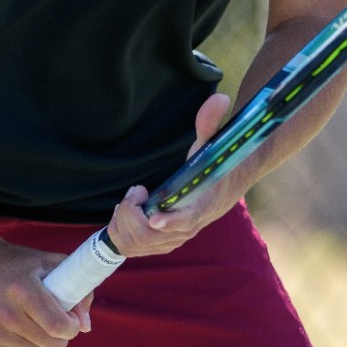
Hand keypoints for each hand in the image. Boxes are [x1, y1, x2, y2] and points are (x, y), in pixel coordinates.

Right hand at [0, 201, 91, 346]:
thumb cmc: (16, 264)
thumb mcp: (49, 264)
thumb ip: (77, 290)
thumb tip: (85, 326)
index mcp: (23, 290)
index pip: (58, 326)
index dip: (73, 327)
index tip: (72, 319)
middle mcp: (6, 314)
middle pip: (52, 345)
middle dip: (63, 336)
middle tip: (57, 321)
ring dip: (47, 343)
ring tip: (39, 323)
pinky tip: (25, 331)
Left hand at [105, 92, 243, 258]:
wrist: (224, 188)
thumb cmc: (214, 165)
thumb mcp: (211, 144)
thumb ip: (210, 124)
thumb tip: (219, 98)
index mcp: (203, 206)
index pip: (188, 220)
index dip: (171, 221)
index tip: (154, 216)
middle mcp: (189, 228)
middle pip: (153, 235)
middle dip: (133, 214)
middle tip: (135, 192)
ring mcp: (176, 239)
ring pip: (139, 243)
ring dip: (125, 222)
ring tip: (130, 200)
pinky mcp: (164, 244)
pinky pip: (135, 249)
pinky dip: (123, 231)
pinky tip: (128, 211)